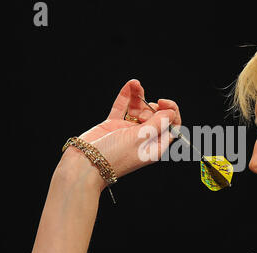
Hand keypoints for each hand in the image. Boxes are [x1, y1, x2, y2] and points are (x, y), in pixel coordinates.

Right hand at [59, 79, 181, 190]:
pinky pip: (122, 108)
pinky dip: (126, 97)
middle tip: (145, 110)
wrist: (86, 163)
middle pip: (156, 117)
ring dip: (139, 97)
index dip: (171, 114)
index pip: (171, 128)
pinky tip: (131, 85)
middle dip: (153, 107)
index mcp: (154, 146)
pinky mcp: (113, 125)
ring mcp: (128, 131)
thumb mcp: (140, 138)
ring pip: (138, 110)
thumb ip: (156, 124)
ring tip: (136, 85)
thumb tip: (171, 113)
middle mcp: (143, 138)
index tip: (165, 104)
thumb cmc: (114, 156)